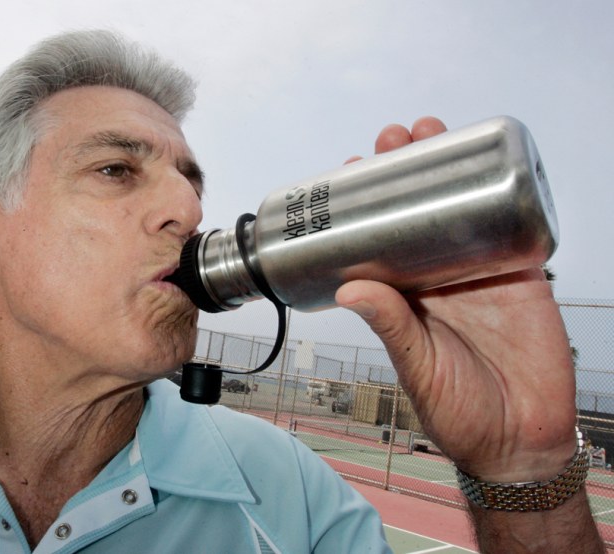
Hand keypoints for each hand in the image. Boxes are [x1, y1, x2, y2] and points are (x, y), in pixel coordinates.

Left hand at [337, 117, 576, 480]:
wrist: (520, 438)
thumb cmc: (459, 412)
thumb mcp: (416, 366)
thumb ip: (390, 327)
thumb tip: (349, 289)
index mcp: (405, 295)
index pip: (379, 237)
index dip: (366, 203)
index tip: (350, 168)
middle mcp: (438, 276)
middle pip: (419, 210)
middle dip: (406, 171)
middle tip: (392, 138)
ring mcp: (479, 270)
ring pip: (462, 207)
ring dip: (448, 168)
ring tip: (430, 132)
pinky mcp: (520, 274)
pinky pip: (512, 225)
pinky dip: (505, 192)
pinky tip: (490, 160)